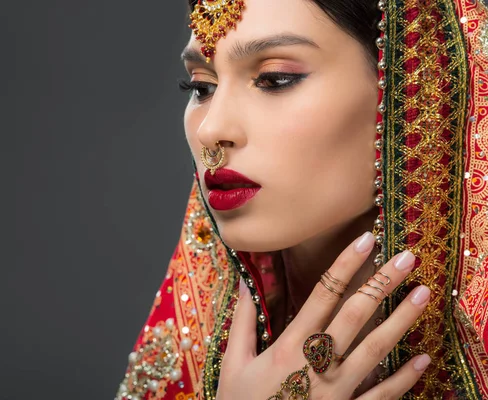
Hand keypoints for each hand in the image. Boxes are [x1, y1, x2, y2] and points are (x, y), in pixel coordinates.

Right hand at [216, 232, 430, 399]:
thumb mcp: (233, 363)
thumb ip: (243, 322)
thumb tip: (247, 283)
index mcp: (288, 347)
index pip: (322, 295)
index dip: (344, 265)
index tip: (365, 239)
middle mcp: (318, 365)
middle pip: (355, 316)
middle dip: (381, 284)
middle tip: (406, 258)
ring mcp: (337, 392)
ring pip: (375, 350)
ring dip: (401, 321)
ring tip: (422, 294)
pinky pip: (381, 397)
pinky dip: (405, 380)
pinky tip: (424, 360)